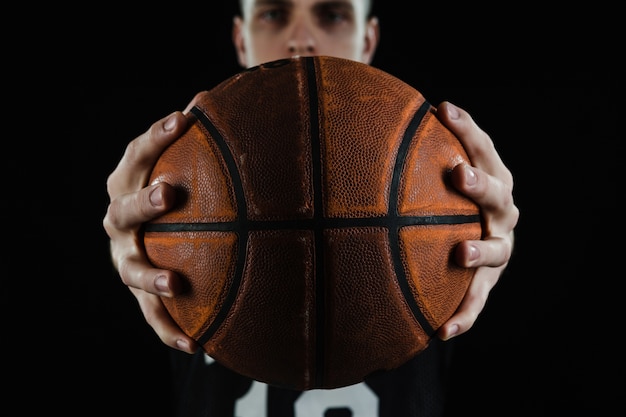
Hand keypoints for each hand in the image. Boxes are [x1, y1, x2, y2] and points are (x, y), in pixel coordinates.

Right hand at [102, 108, 199, 353]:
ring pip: (131, 269)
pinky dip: (169, 330)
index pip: (138, 154)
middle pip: (123, 210)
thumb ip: (199, 142)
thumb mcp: (182, 167)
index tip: (184, 117)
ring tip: (176, 283)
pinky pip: (151, 314)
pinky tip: (197, 347)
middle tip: (168, 194)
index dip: (157, 136)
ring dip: (151, 276)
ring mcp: (125, 258)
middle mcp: (118, 220)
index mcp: (128, 182)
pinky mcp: (139, 291)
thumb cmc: (173, 192)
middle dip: (144, 202)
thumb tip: (218, 99)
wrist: (151, 234)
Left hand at [434, 102, 518, 340]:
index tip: (443, 108)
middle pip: (497, 193)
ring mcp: (499, 248)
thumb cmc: (442, 202)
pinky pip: (478, 301)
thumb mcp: (432, 180)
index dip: (467, 128)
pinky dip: (465, 316)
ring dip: (481, 251)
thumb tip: (356, 128)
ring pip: (498, 250)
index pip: (483, 148)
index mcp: (491, 178)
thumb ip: (411, 159)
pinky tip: (442, 331)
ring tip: (461, 254)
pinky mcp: (488, 282)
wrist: (466, 246)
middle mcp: (501, 212)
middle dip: (479, 183)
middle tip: (457, 174)